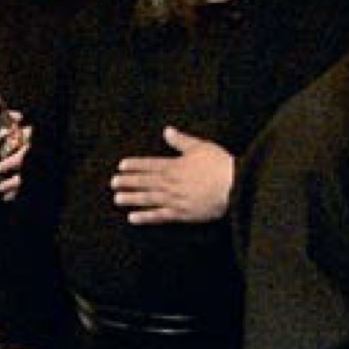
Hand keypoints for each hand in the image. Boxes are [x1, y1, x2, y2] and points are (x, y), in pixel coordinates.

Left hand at [112, 127, 234, 224]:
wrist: (235, 186)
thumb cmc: (220, 165)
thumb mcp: (200, 147)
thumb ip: (181, 140)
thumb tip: (167, 131)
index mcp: (174, 165)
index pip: (149, 165)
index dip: (134, 165)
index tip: (121, 166)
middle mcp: (171, 183)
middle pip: (144, 182)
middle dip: (127, 182)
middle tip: (113, 183)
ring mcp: (174, 199)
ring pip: (148, 198)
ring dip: (131, 199)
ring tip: (117, 199)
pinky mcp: (182, 214)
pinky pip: (159, 216)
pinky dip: (145, 217)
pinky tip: (132, 218)